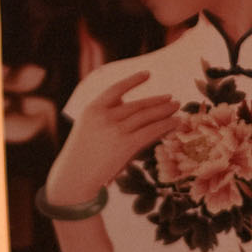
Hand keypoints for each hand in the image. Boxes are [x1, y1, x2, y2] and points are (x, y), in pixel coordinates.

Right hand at [42, 68, 179, 205]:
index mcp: (93, 109)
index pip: (115, 89)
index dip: (132, 80)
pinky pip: (150, 130)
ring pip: (146, 116)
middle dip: (156, 101)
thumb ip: (108, 114)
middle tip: (171, 98)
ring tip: (176, 107)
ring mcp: (115, 129)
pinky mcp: (126, 144)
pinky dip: (165, 125)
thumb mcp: (89, 128)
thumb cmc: (83, 155)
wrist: (75, 177)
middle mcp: (104, 116)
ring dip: (164, 111)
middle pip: (136, 104)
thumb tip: (132, 105)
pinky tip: (175, 122)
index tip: (147, 74)